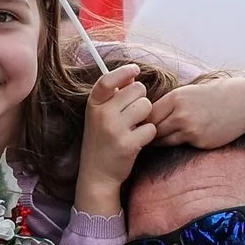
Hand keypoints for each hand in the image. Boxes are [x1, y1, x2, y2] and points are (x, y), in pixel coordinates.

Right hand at [74, 65, 155, 216]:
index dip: (123, 71)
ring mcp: (114, 130)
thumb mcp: (100, 116)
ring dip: (146, 116)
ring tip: (135, 127)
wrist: (97, 175)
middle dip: (140, 99)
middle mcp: (102, 115)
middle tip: (133, 113)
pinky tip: (137, 141)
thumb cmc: (101, 141)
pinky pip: (151, 128)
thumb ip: (114, 95)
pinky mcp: (128, 144)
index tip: (135, 69)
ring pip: (147, 106)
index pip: (107, 80)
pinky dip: (148, 134)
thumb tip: (133, 75)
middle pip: (137, 90)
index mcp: (94, 105)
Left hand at [148, 76, 244, 150]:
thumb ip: (168, 103)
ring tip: (156, 139)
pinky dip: (176, 142)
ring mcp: (191, 129)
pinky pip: (179, 144)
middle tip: (142, 135)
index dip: (141, 120)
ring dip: (159, 140)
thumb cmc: (211, 96)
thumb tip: (143, 115)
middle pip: (152, 128)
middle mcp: (181, 114)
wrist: (242, 102)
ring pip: (163, 140)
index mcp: (176, 98)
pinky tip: (178, 138)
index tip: (140, 123)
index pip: (147, 114)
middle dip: (146, 132)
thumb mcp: (187, 92)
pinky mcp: (200, 141)